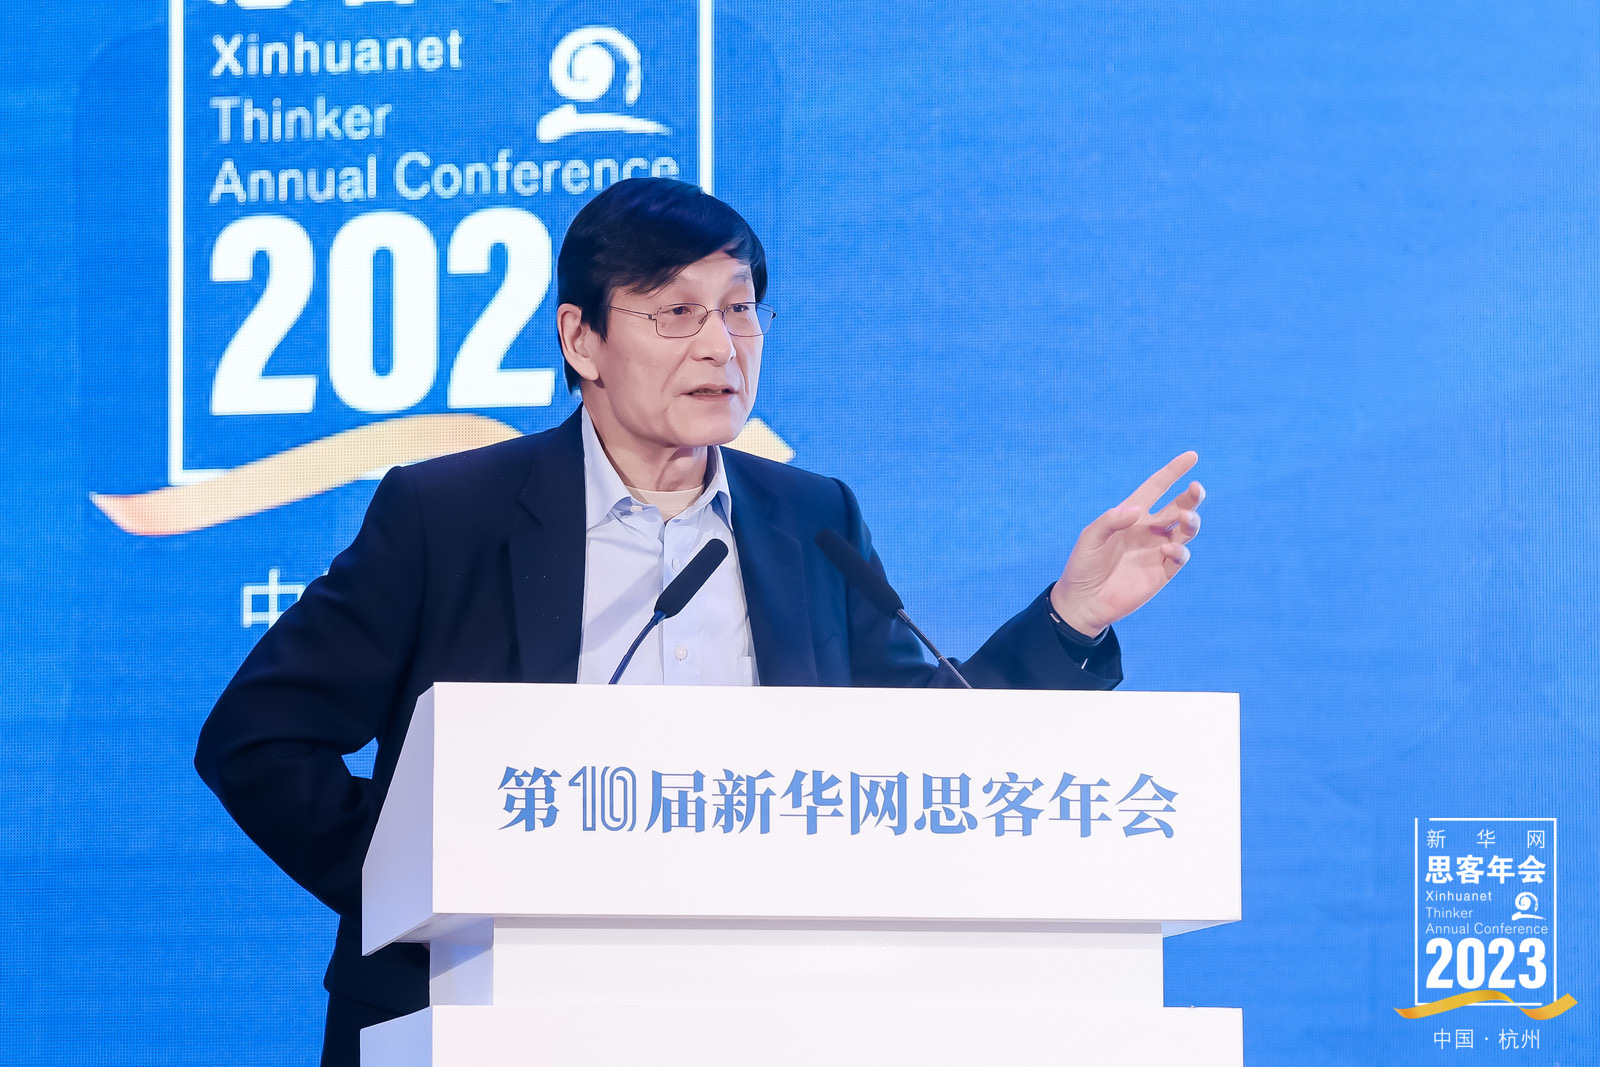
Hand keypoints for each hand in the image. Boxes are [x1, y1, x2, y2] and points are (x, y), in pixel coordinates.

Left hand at [1049, 452, 1203, 636]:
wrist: (1083, 602)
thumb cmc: (1083, 566)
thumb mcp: (1089, 538)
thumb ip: (1111, 521)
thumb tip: (1137, 511)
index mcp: (1132, 515)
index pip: (1157, 487)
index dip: (1173, 472)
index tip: (1192, 456)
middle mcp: (1149, 529)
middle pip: (1179, 507)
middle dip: (1191, 497)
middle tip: (1196, 489)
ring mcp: (1157, 551)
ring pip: (1186, 530)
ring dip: (1191, 521)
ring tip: (1187, 518)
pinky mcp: (1162, 572)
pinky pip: (1179, 557)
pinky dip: (1179, 551)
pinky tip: (1167, 550)